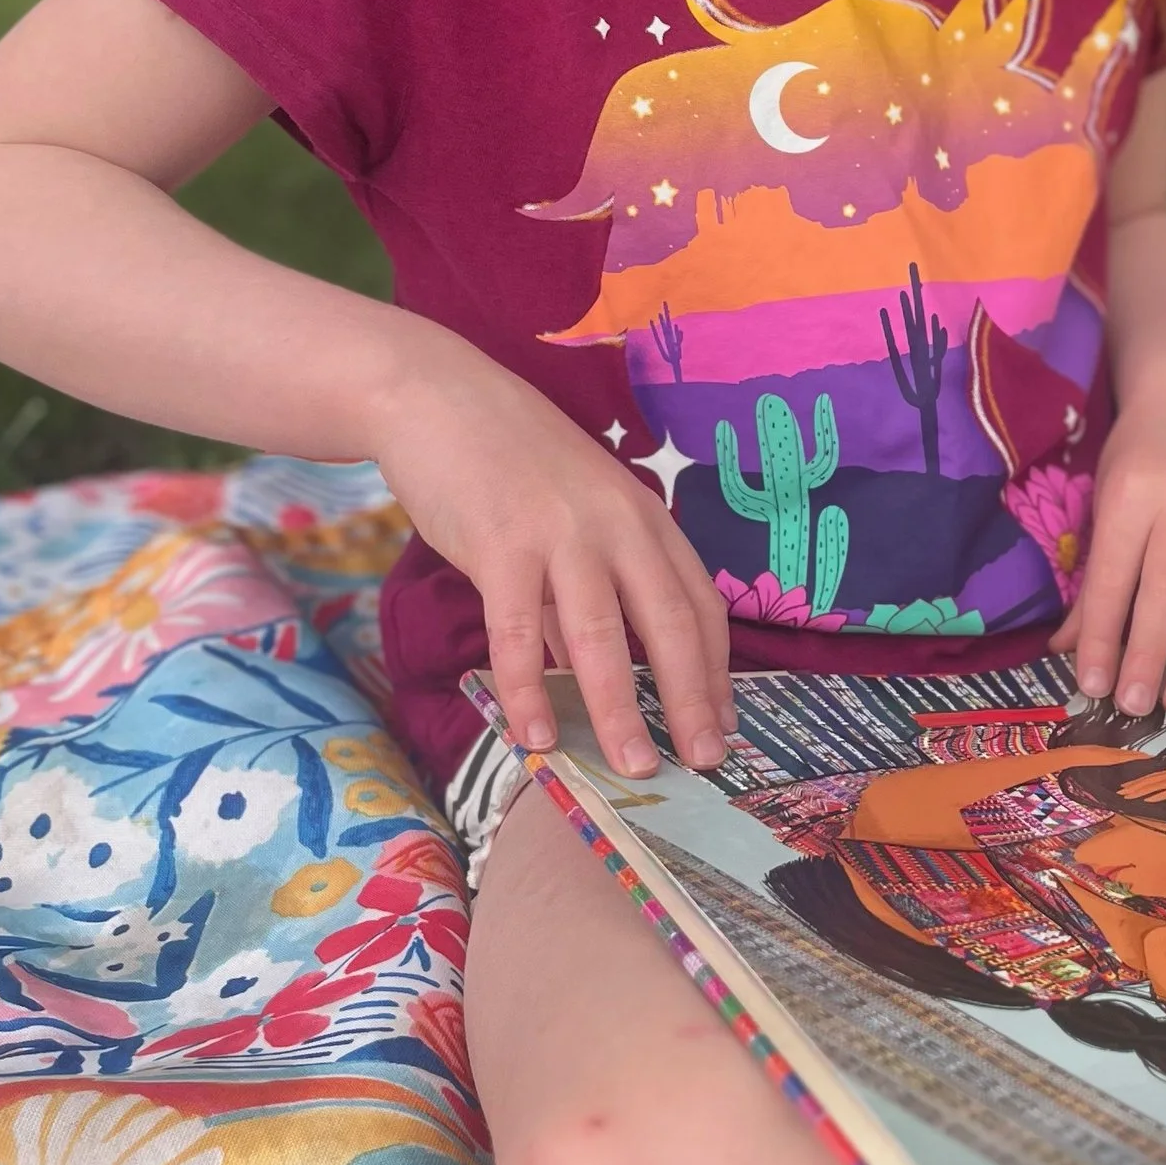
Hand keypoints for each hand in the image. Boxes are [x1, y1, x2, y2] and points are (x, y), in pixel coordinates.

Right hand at [364, 338, 732, 777]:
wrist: (438, 397)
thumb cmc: (510, 461)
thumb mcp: (573, 516)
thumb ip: (588, 590)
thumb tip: (593, 675)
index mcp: (644, 517)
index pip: (699, 603)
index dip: (715, 669)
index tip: (726, 723)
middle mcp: (616, 525)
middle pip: (669, 624)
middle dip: (690, 701)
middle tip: (706, 762)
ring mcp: (561, 534)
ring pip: (602, 636)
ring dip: (619, 709)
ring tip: (632, 767)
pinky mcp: (501, 546)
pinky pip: (519, 632)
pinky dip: (530, 689)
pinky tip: (536, 736)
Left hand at [1063, 351, 1165, 716]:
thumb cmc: (1141, 457)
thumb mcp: (1104, 500)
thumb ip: (1095, 573)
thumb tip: (1067, 648)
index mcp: (1131, 493)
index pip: (1112, 579)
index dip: (1100, 636)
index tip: (1091, 685)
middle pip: (1164, 591)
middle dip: (1147, 655)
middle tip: (1135, 707)